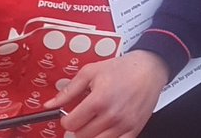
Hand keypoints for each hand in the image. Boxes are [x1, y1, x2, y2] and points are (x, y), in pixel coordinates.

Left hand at [45, 50, 169, 137]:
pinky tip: (106, 130)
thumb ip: (69, 90)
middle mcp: (112, 115)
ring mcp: (124, 124)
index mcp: (99, 100)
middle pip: (81, 135)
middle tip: (85, 116)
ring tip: (95, 122)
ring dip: (91, 134)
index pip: (70, 124)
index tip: (72, 114)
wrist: (150, 68)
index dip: (67, 119)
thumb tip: (51, 104)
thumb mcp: (91, 72)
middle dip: (79, 126)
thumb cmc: (123, 69)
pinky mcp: (134, 129)